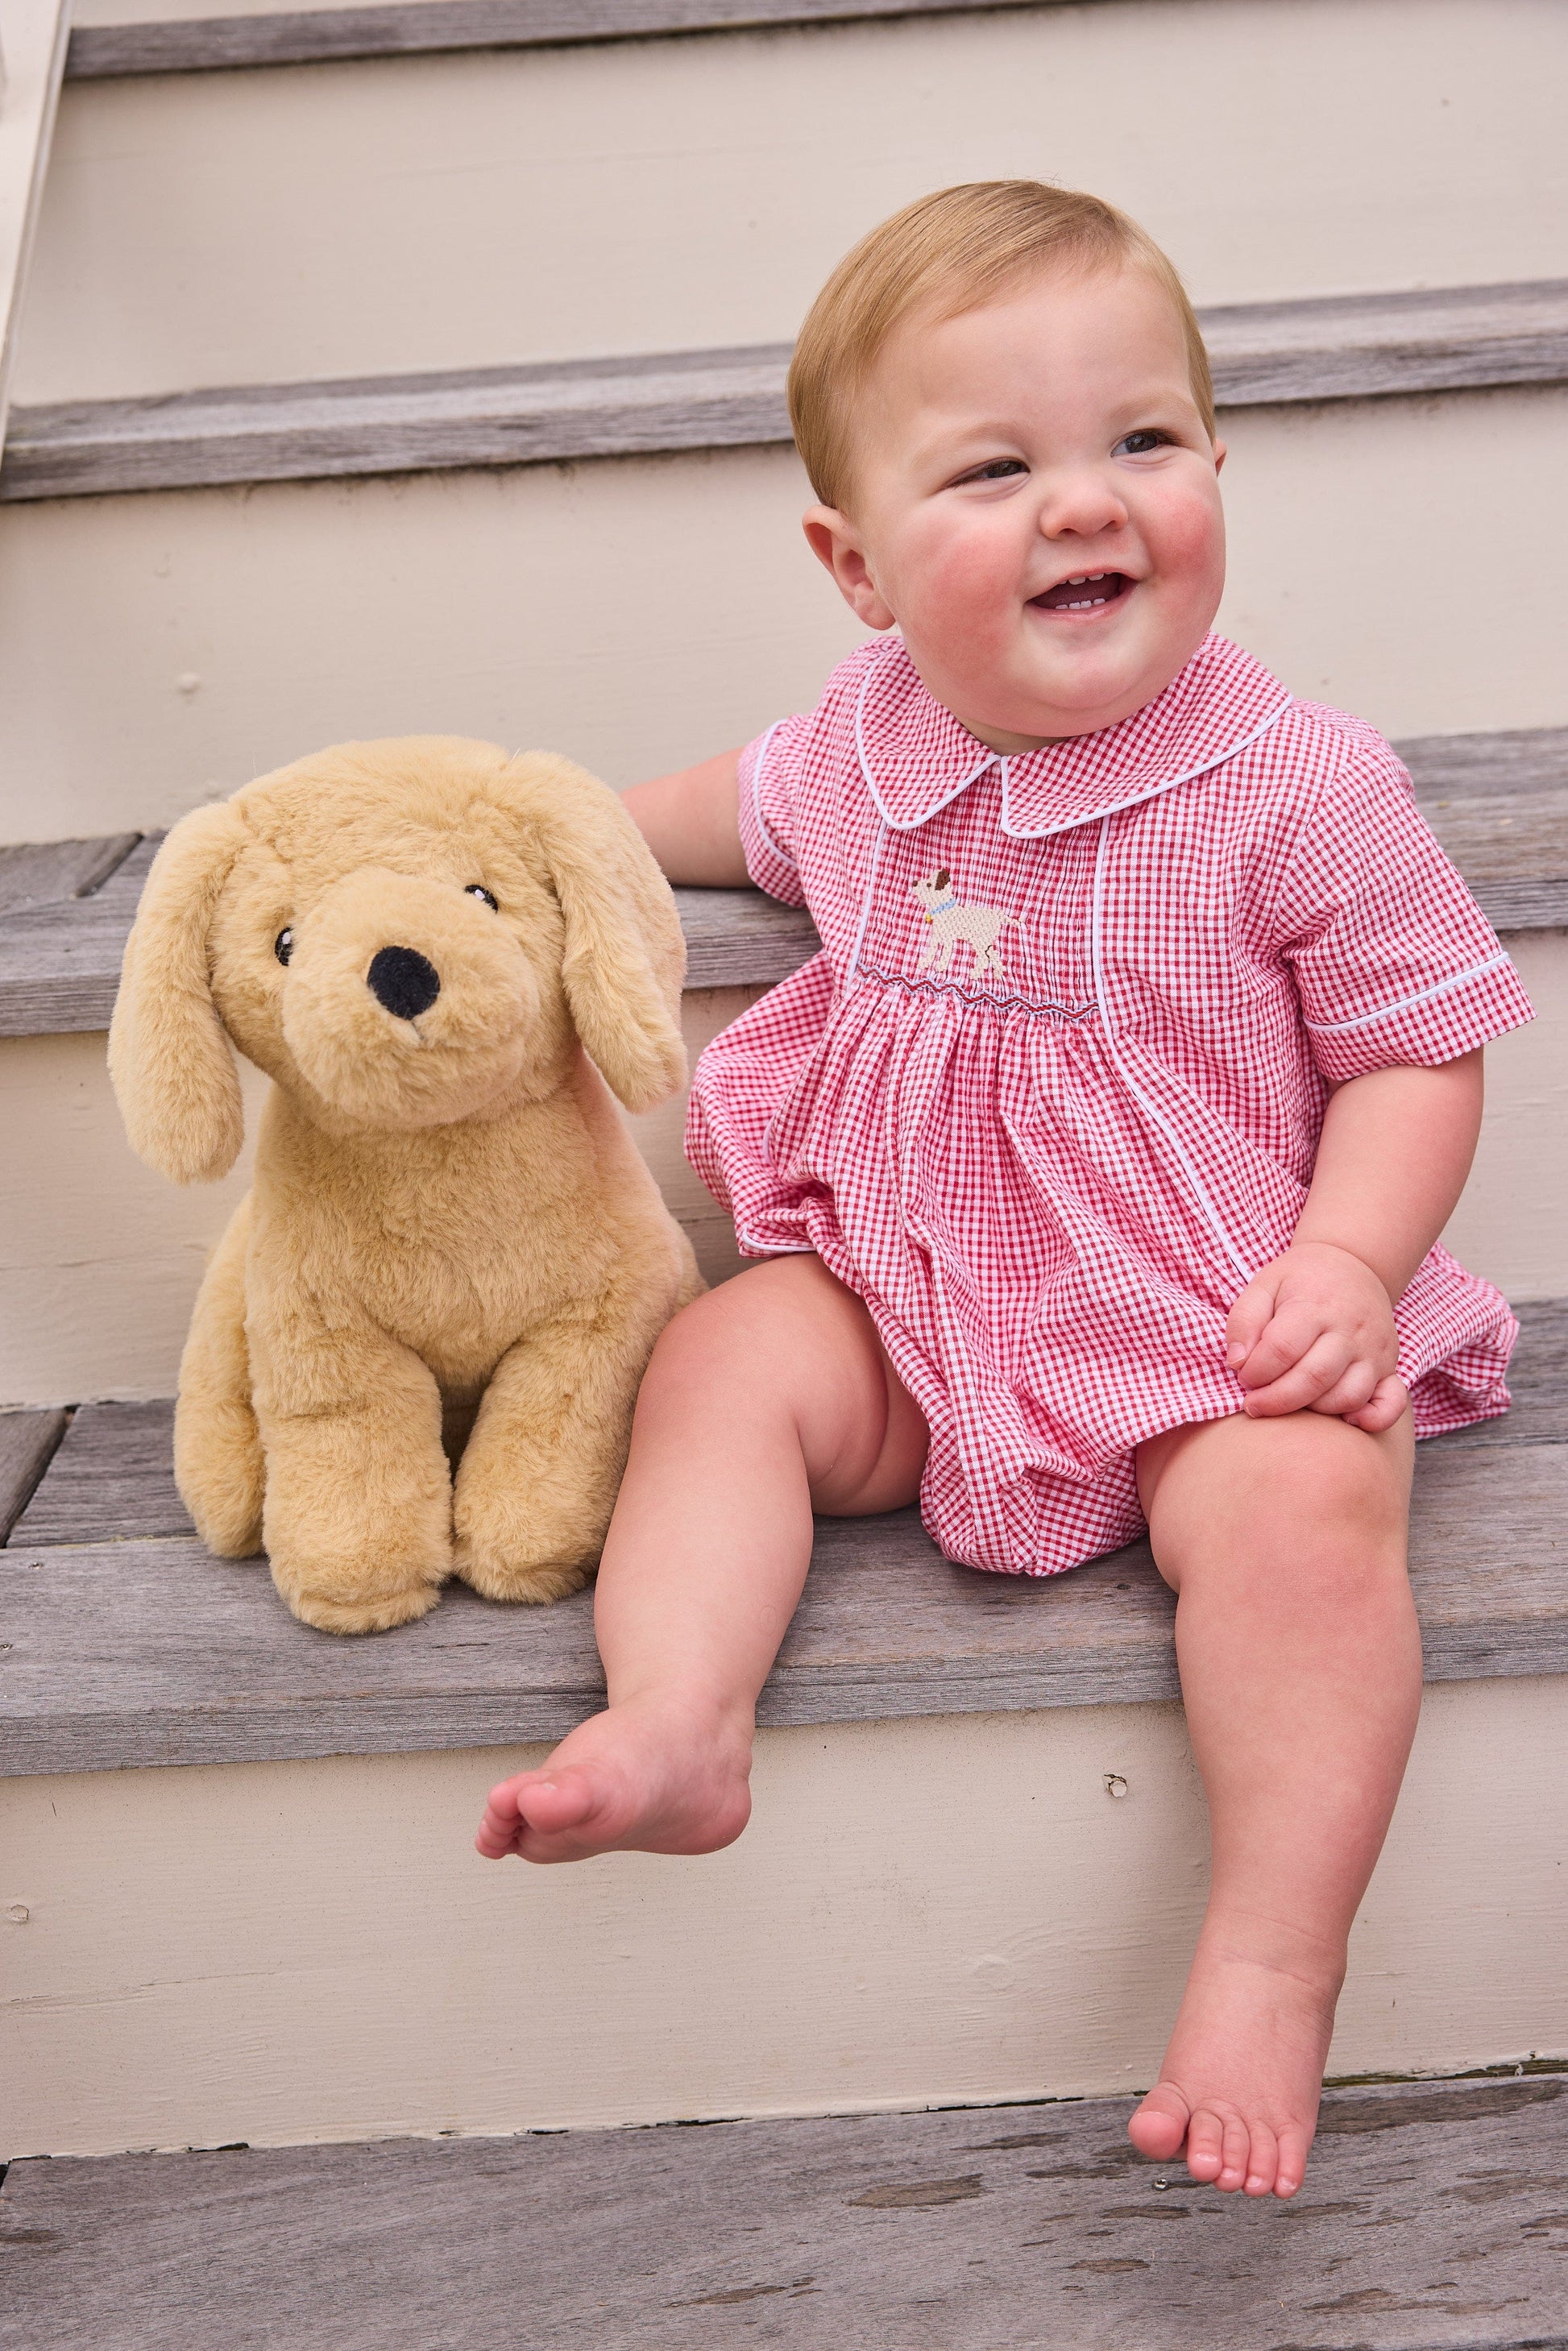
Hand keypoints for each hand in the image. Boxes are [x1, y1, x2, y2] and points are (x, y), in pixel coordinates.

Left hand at [1225, 1241, 1408, 1430]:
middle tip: (1255, 1403)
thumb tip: (1238, 1363)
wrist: (1354, 1265)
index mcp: (1314, 1305)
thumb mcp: (1263, 1285)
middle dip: (1276, 1400)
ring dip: (1313, 1411)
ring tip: (1290, 1402)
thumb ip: (1244, 1322)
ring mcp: (1374, 1351)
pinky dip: (1373, 1419)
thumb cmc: (1301, 1280)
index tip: (1244, 1376)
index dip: (1255, 1371)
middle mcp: (1350, 1330)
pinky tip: (1347, 1422)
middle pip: (1314, 1378)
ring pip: (1348, 1396)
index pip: (1281, 1349)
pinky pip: (1391, 1402)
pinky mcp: (1390, 1367)